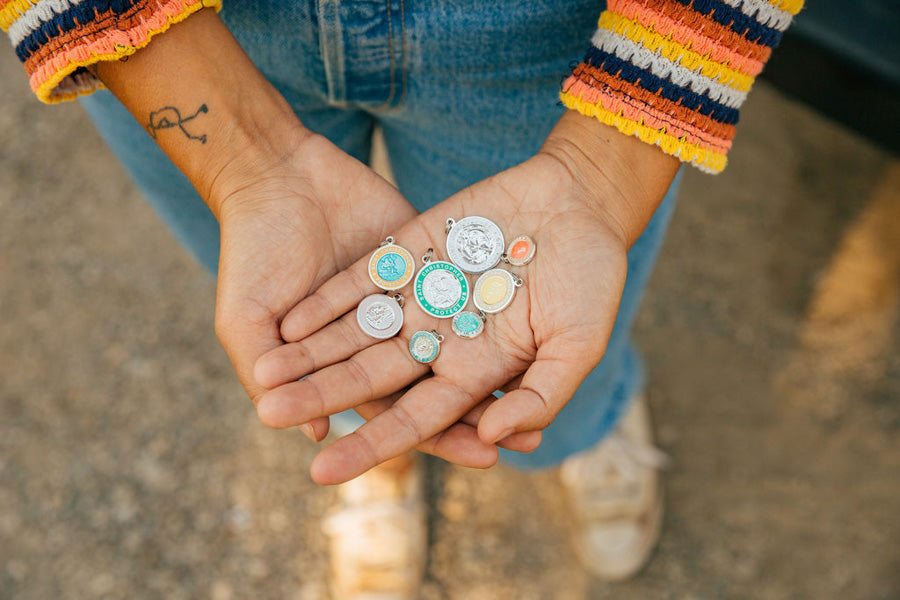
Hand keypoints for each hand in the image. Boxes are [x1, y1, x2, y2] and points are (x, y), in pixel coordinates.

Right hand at [86, 8, 500, 465]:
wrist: (272, 175)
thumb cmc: (250, 253)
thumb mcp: (245, 320)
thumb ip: (268, 375)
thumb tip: (316, 432)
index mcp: (347, 363)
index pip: (402, 412)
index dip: (442, 437)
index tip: (486, 458)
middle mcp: (384, 337)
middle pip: (440, 385)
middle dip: (482, 414)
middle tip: (530, 439)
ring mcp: (407, 296)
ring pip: (459, 341)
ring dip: (496, 368)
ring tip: (542, 384)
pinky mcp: (421, 258)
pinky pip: (463, 289)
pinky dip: (491, 305)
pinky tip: (532, 317)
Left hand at [253, 112, 679, 483]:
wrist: (581, 200)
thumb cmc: (592, 277)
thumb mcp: (579, 342)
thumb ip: (540, 392)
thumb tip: (491, 437)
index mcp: (478, 370)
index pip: (415, 419)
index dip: (370, 446)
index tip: (320, 473)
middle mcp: (441, 339)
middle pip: (371, 377)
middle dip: (321, 396)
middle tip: (268, 415)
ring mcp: (422, 295)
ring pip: (356, 331)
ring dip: (311, 352)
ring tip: (262, 372)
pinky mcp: (411, 253)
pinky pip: (362, 281)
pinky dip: (328, 300)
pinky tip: (290, 321)